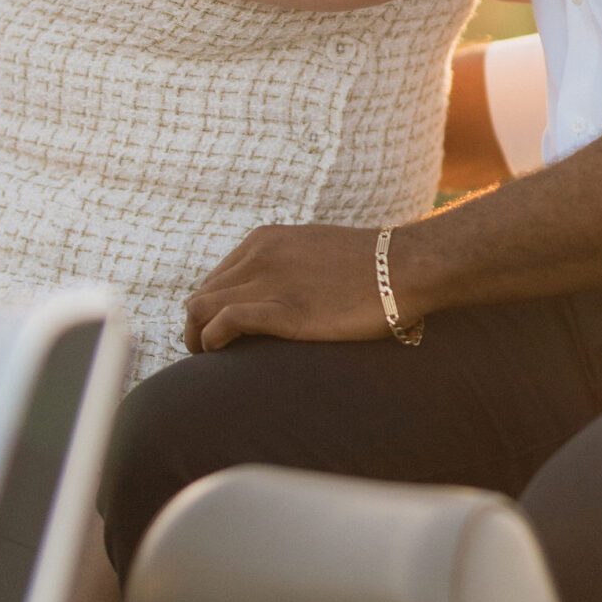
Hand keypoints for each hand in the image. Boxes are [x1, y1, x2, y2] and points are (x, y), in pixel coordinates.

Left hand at [185, 224, 391, 350]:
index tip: (218, 335)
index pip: (214, 279)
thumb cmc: (371, 267)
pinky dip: (211, 341)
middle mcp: (258, 255)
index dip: (209, 311)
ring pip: (200, 308)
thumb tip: (281, 296)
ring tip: (210, 362)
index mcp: (264, 240)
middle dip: (197, 328)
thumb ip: (289, 267)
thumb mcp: (316, 252)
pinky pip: (223, 322)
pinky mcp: (283, 309)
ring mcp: (269, 281)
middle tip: (208, 356)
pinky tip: (220, 355)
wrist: (405, 267)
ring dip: (196, 338)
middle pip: (201, 295)